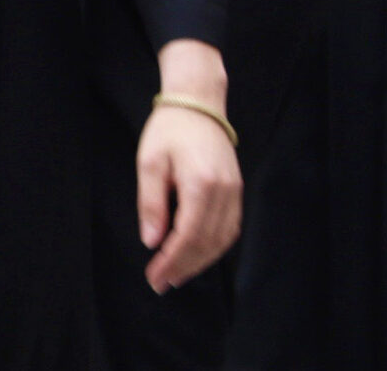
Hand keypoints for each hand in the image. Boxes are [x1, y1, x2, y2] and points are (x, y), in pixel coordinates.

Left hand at [138, 40, 240, 291]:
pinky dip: (214, 247)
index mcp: (201, 183)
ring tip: (176, 275)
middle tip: (161, 283)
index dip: (171, 261)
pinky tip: (197, 255)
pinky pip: (230, 228)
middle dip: (184, 267)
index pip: (188, 235)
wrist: (198, 104)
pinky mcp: (237, 190)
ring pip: (222, 240)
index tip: (154, 276)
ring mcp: (234, 192)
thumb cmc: (169, 130)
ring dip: (200, 262)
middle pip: (207, 243)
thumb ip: (151, 203)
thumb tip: (152, 241)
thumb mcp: (150, 162)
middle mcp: (224, 191)